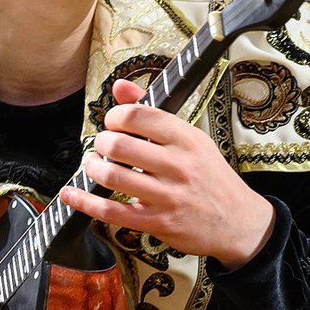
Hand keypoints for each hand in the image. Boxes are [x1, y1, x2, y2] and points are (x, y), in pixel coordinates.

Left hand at [63, 79, 275, 268]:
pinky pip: (111, 212)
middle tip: (102, 146)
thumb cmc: (210, 177)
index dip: (115, 116)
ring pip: (112, 177)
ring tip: (94, 165)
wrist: (238, 222)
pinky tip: (71, 194)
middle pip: (120, 145)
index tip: (113, 122)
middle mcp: (178, 166)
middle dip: (101, 143)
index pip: (139, 116)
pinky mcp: (157, 223)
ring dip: (93, 168)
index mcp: (187, 139)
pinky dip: (84, 202)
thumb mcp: (191, 139)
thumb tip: (119, 86)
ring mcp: (168, 197)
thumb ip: (152, 113)